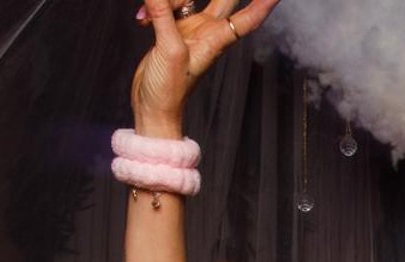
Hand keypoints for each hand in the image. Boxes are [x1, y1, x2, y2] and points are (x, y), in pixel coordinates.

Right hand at [131, 0, 280, 134]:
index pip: (249, 17)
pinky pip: (166, 6)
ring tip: (147, 17)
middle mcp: (208, 30)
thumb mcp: (169, 50)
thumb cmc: (170, 90)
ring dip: (167, 0)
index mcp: (217, 38)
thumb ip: (164, 16)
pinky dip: (153, 8)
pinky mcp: (172, 30)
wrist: (153, 108)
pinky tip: (141, 21)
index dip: (264, 4)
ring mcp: (190, 29)